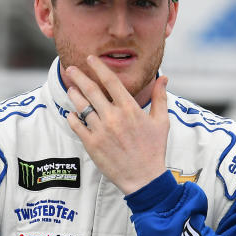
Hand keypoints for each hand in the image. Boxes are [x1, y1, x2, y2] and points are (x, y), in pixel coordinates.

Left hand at [65, 55, 169, 194]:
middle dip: (79, 76)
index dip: (99, 67)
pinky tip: (73, 114)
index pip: (111, 81)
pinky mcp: (91, 144)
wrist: (144, 177)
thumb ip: (160, 97)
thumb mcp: (161, 122)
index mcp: (130, 109)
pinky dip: (73, 117)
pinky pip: (77, 125)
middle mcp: (113, 117)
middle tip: (72, 68)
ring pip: (81, 106)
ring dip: (74, 95)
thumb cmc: (154, 149)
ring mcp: (100, 130)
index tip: (90, 58)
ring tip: (72, 89)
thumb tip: (164, 78)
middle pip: (91, 90)